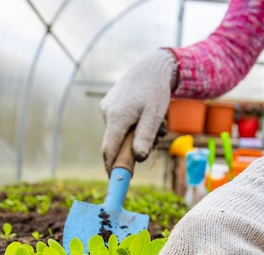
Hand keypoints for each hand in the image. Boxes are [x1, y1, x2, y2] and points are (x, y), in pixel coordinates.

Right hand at [99, 49, 176, 172]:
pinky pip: (120, 124)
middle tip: (156, 137)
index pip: (109, 149)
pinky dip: (133, 125)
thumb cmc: (154, 90)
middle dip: (134, 146)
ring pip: (120, 133)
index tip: (115, 179)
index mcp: (117, 117)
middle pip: (117, 143)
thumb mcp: (154, 115)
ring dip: (137, 134)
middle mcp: (107, 113)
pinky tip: (145, 115)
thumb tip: (138, 158)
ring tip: (156, 122)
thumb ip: (145, 136)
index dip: (111, 166)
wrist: (150, 67)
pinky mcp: (109, 106)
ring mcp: (106, 109)